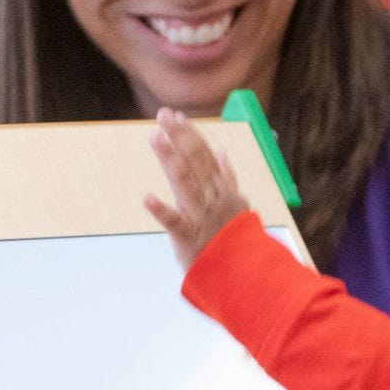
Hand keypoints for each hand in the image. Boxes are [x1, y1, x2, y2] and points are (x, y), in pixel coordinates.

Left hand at [144, 108, 250, 269]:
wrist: (243, 274)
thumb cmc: (235, 239)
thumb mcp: (237, 204)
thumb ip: (228, 177)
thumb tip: (222, 151)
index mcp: (221, 190)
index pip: (203, 156)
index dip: (189, 134)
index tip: (175, 116)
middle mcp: (211, 198)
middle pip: (194, 162)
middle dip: (179, 137)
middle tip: (163, 115)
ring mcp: (201, 217)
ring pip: (185, 183)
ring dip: (170, 159)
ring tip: (156, 137)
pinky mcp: (188, 238)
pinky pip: (174, 223)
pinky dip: (161, 211)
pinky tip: (146, 197)